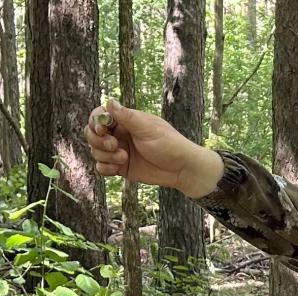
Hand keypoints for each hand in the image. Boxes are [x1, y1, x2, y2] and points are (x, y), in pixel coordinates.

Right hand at [85, 99, 224, 197]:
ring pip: (96, 151)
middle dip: (98, 140)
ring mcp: (118, 151)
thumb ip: (127, 117)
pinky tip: (117, 168)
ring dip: (105, 156)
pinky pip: (101, 167)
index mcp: (125, 121)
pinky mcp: (120, 167)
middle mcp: (119, 135)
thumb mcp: (148, 128)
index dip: (96, 122)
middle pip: (92, 134)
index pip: (99, 116)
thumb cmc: (170, 144)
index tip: (102, 130)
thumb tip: (109, 101)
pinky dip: (105, 168)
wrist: (182, 169)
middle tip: (114, 145)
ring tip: (124, 158)